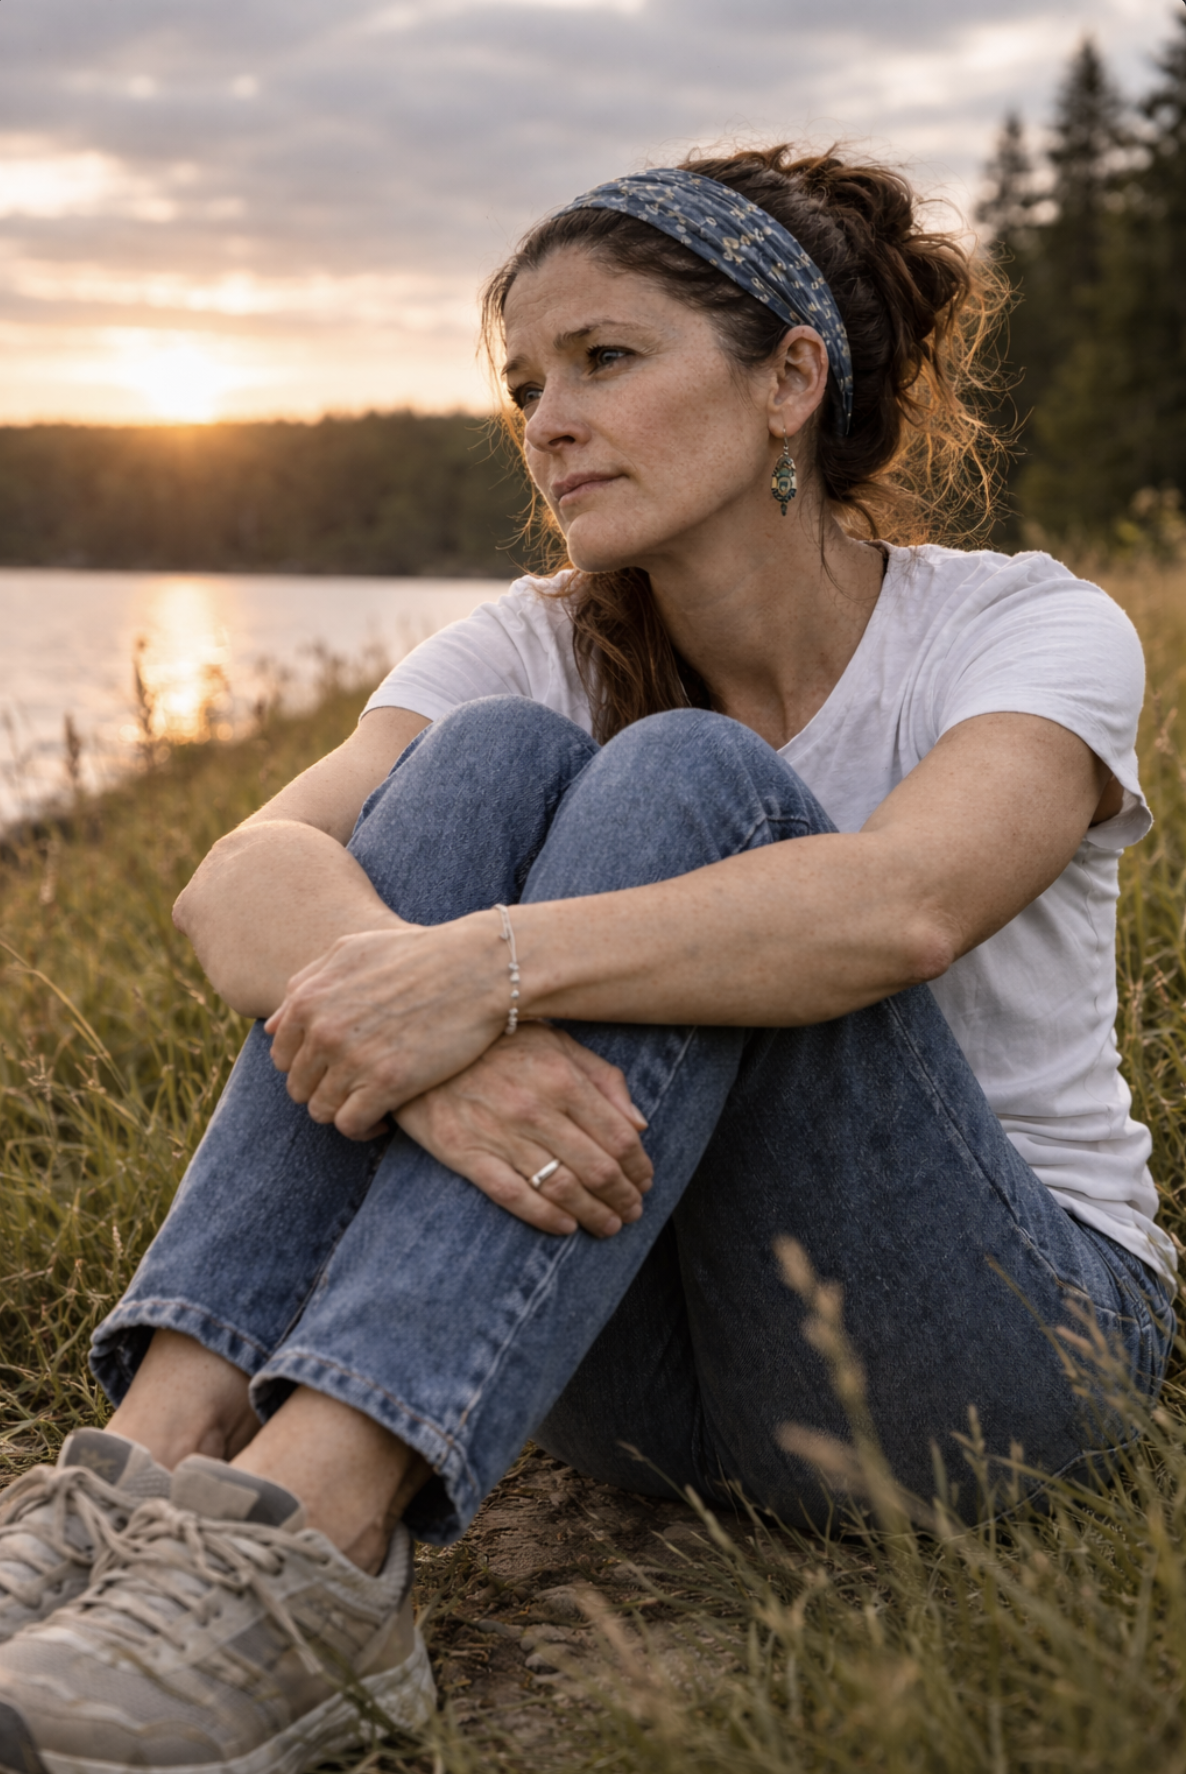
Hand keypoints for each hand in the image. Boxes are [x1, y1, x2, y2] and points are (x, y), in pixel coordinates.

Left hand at [264, 914, 506, 1137]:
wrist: (477, 967)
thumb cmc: (417, 954)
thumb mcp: (350, 950)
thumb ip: (305, 983)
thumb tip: (272, 1024)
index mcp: (308, 999)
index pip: (282, 1055)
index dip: (307, 1065)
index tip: (334, 1067)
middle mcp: (323, 1031)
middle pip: (299, 1086)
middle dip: (323, 1089)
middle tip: (355, 1086)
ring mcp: (353, 1060)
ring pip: (320, 1110)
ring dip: (342, 1110)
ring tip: (368, 1103)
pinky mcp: (387, 1084)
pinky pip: (350, 1125)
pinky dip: (363, 1128)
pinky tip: (384, 1119)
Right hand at [395, 1023, 652, 1237]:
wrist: (422, 1042)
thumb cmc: (498, 1042)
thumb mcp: (556, 1041)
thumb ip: (602, 1078)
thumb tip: (639, 1124)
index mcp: (562, 1078)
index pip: (618, 1136)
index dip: (639, 1166)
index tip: (646, 1181)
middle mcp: (535, 1109)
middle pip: (597, 1168)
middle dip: (623, 1196)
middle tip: (633, 1211)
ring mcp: (499, 1134)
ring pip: (562, 1188)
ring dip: (593, 1214)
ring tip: (608, 1225)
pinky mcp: (466, 1154)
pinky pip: (515, 1197)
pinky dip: (546, 1218)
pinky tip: (566, 1227)